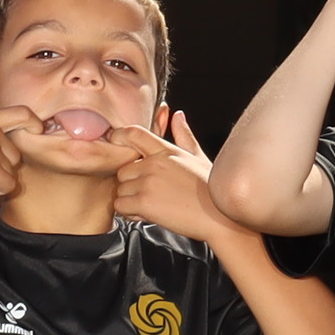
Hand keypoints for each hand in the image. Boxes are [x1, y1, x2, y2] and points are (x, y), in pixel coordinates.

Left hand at [105, 111, 224, 235]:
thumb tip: (178, 115)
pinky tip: (147, 215)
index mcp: (167, 151)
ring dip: (130, 200)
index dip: (118, 137)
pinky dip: (129, 213)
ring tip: (152, 206)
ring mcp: (148, 182)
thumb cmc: (212, 192)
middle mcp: (155, 164)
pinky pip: (120, 205)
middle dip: (131, 183)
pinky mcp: (144, 202)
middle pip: (123, 169)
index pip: (133, 134)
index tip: (114, 144)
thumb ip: (184, 136)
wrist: (220, 219)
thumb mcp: (198, 158)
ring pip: (120, 189)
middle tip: (148, 194)